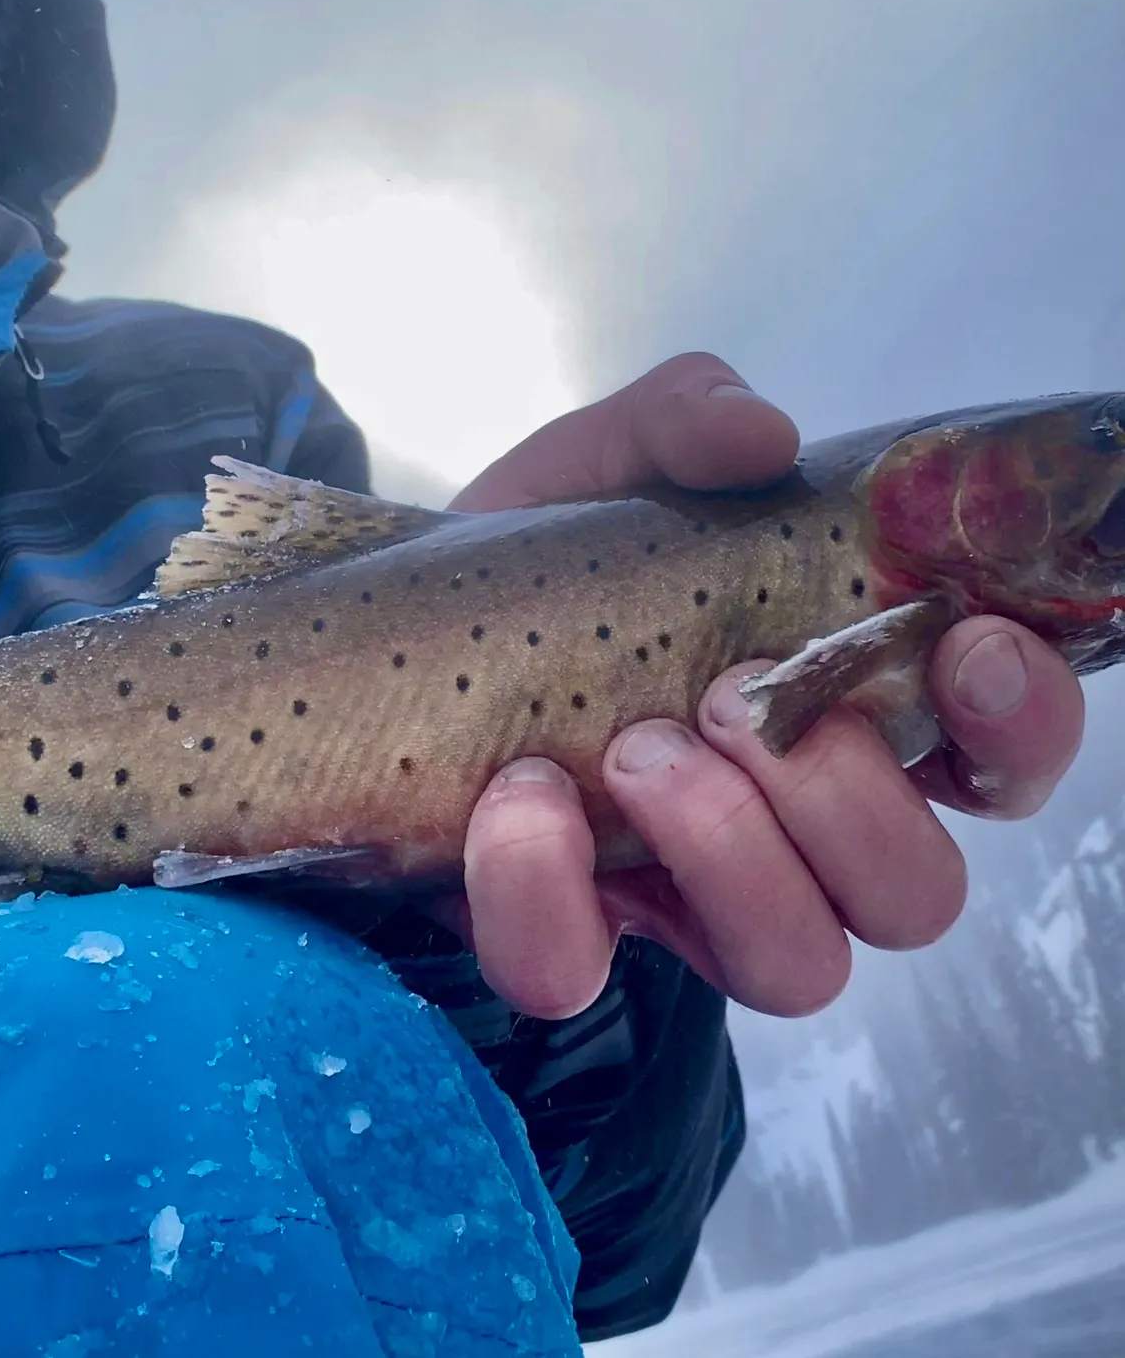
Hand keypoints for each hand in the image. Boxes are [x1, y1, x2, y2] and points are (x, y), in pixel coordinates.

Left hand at [442, 353, 1084, 1021]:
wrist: (377, 633)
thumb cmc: (535, 562)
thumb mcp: (604, 465)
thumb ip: (686, 421)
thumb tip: (764, 434)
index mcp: (831, 710)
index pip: (993, 759)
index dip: (1018, 725)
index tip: (971, 646)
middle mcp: (783, 827)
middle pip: (914, 890)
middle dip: (845, 797)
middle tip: (732, 695)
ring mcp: (673, 897)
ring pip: (796, 963)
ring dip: (728, 850)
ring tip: (634, 748)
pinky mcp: (554, 933)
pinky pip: (575, 974)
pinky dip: (548, 893)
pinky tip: (516, 798)